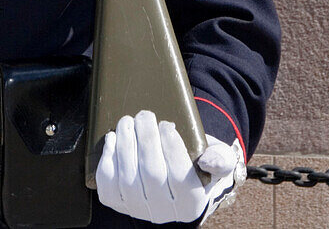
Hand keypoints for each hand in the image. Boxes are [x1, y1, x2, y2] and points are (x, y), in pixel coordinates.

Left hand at [95, 110, 244, 224]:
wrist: (177, 172)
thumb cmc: (197, 160)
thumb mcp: (218, 158)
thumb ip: (221, 158)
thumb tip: (209, 161)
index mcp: (192, 203)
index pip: (180, 178)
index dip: (171, 149)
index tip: (167, 124)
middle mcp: (165, 213)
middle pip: (152, 175)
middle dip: (146, 139)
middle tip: (144, 115)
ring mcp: (139, 209)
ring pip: (127, 179)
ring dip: (125, 144)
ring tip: (127, 121)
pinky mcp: (118, 203)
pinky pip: (108, 185)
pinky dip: (108, 160)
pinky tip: (113, 140)